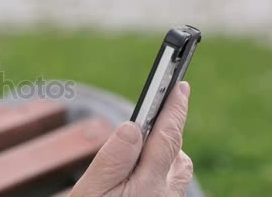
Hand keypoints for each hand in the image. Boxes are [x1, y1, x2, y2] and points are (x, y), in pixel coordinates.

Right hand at [70, 81, 192, 196]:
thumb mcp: (91, 191)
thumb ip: (112, 160)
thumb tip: (131, 126)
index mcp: (149, 185)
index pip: (167, 138)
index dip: (175, 109)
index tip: (180, 86)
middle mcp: (165, 194)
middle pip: (177, 154)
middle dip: (165, 132)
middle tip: (152, 116)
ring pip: (176, 172)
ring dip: (164, 155)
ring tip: (140, 150)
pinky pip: (170, 186)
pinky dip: (160, 173)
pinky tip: (137, 177)